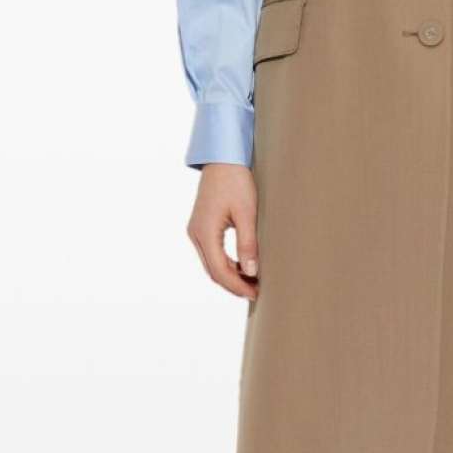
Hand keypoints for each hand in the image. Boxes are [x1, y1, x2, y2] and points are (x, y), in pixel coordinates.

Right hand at [187, 164, 258, 299]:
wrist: (223, 158)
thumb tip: (251, 272)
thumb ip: (248, 244)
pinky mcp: (201, 227)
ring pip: (211, 264)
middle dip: (234, 285)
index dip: (238, 286)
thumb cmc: (236, 181)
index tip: (255, 293)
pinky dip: (226, 263)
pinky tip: (242, 266)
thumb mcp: (247, 213)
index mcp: (204, 232)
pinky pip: (211, 253)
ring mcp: (196, 231)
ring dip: (230, 275)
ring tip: (252, 282)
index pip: (220, 271)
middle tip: (256, 292)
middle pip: (213, 271)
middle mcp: (196, 234)